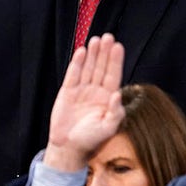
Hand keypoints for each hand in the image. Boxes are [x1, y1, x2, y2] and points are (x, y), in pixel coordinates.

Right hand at [43, 34, 125, 172]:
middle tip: (108, 37)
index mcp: (108, 97)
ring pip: (88, 68)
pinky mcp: (67, 92)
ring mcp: (82, 90)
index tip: (118, 47)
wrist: (69, 148)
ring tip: (96, 40)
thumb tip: (118, 94)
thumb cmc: (92, 139)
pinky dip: (76, 64)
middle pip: (101, 67)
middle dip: (104, 52)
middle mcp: (96, 90)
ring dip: (92, 54)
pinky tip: (81, 52)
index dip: (115, 61)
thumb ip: (115, 112)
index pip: (113, 74)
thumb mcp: (108, 128)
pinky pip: (73, 75)